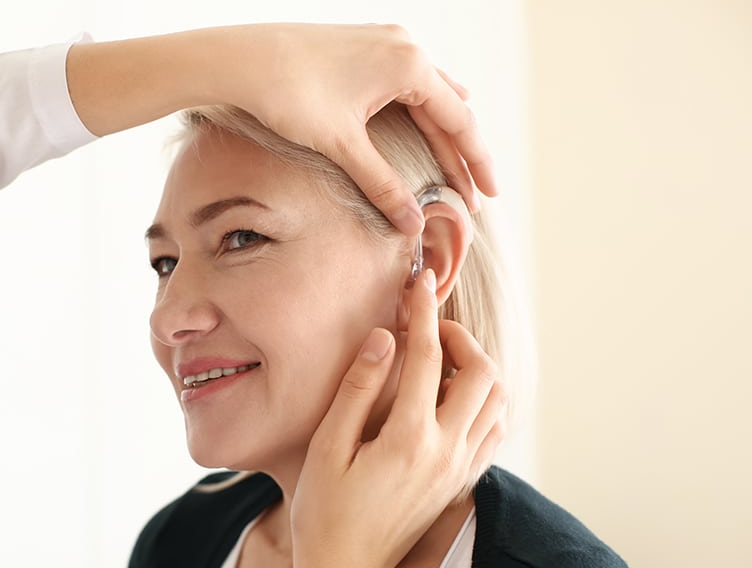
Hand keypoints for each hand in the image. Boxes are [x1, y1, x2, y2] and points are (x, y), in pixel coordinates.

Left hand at [66, 24, 494, 234]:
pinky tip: (422, 120)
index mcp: (409, 65)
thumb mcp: (341, 146)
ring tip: (457, 164)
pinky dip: (418, 109)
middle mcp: (404, 45)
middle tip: (473, 195)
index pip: (459, 121)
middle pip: (448, 107)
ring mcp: (383, 40)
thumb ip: (381, 184)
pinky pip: (406, 80)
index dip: (476, 163)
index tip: (489, 197)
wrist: (238, 58)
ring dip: (441, 131)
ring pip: (428, 92)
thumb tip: (412, 225)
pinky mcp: (361, 43)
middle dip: (460, 153)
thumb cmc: (287, 95)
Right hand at [289, 270, 506, 567]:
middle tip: (427, 329)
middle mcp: (446, 451)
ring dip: (476, 368)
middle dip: (459, 338)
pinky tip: (451, 396)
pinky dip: (484, 401)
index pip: (428, 357)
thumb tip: (382, 338)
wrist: (345, 567)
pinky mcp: (460, 482)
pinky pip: (494, 430)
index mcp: (409, 438)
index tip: (418, 283)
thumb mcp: (326, 447)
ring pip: (497, 401)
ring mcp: (459, 469)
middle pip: (483, 373)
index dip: (422, 312)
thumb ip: (357, 389)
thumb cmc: (324, 510)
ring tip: (439, 360)